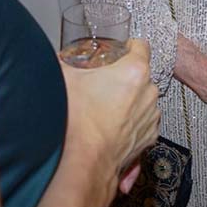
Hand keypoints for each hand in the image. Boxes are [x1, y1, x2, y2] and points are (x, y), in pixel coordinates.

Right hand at [60, 39, 159, 201]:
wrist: (83, 161)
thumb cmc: (77, 123)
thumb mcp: (64, 79)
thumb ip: (63, 62)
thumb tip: (55, 58)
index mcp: (134, 71)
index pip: (141, 45)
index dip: (128, 46)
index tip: (121, 50)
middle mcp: (149, 92)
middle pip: (141, 73)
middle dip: (125, 76)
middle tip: (104, 82)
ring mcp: (151, 116)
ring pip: (143, 98)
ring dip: (130, 99)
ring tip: (106, 106)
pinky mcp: (149, 137)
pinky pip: (143, 120)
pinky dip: (132, 121)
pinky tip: (112, 124)